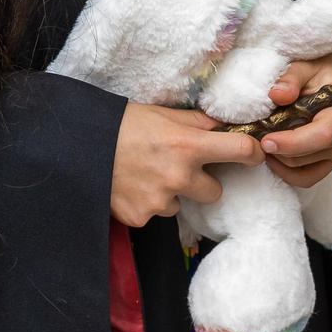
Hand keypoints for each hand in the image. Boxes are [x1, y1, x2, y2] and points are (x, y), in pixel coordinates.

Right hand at [111, 103, 263, 226]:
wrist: (77, 145)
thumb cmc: (121, 124)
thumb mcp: (161, 113)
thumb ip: (195, 122)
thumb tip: (223, 124)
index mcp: (188, 145)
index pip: (240, 150)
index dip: (253, 153)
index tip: (254, 155)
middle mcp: (179, 176)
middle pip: (215, 191)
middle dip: (202, 182)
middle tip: (177, 167)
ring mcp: (160, 201)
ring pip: (181, 204)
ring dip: (170, 193)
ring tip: (144, 174)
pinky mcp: (141, 217)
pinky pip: (155, 213)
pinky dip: (146, 203)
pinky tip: (131, 186)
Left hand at [260, 52, 331, 187]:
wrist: (331, 74)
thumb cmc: (317, 67)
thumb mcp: (304, 65)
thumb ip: (291, 78)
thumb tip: (277, 95)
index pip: (320, 135)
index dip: (291, 142)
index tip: (264, 140)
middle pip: (305, 155)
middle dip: (276, 149)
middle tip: (251, 137)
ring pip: (300, 168)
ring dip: (277, 158)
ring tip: (258, 140)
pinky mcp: (331, 160)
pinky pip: (306, 177)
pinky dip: (285, 171)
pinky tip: (270, 155)